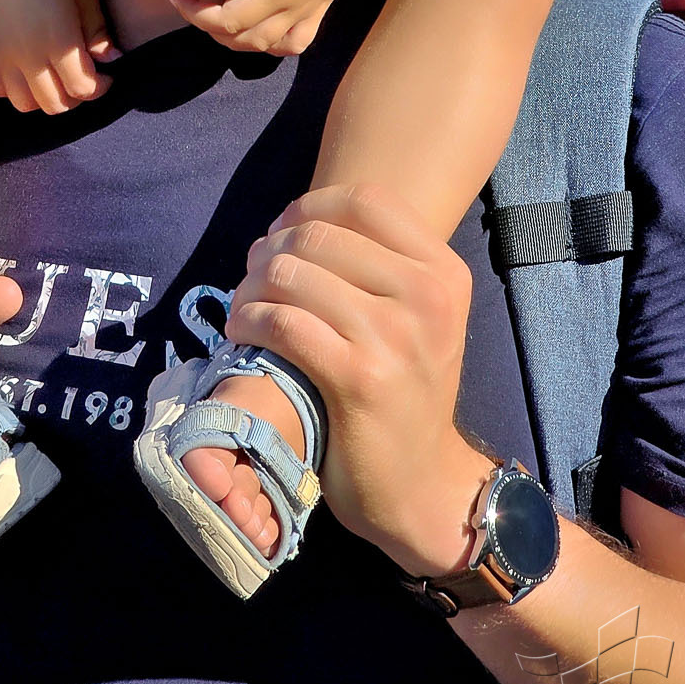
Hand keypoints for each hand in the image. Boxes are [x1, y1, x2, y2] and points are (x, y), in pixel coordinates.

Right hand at [0, 0, 119, 114]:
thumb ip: (99, 34)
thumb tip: (110, 61)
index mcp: (58, 42)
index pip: (82, 88)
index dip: (99, 88)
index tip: (105, 76)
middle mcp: (28, 56)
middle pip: (55, 104)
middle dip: (75, 97)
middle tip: (82, 76)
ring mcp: (2, 57)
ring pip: (25, 104)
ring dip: (45, 97)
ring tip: (54, 76)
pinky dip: (16, 89)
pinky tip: (28, 69)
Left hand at [226, 183, 491, 579]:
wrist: (421, 482)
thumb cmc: (405, 389)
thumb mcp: (417, 316)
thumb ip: (376, 264)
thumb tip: (296, 219)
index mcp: (443, 273)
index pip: (365, 201)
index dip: (310, 206)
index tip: (283, 228)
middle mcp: (426, 297)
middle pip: (318, 235)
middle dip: (270, 247)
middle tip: (252, 272)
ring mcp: (394, 338)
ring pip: (292, 275)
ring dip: (251, 285)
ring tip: (244, 303)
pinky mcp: (358, 378)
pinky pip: (282, 322)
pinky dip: (249, 319)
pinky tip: (242, 330)